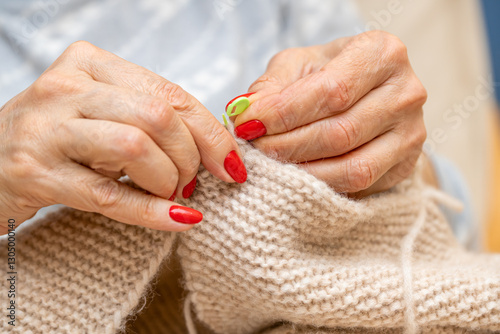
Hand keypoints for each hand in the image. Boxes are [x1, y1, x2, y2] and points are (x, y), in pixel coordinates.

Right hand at [0, 41, 244, 234]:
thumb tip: (217, 150)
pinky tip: (177, 220)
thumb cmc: (60, 139)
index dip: (210, 132)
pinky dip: (152, 211)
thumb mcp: (105, 114)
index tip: (232, 164)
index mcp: (91, 63)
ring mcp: (46, 127)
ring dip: (168, 180)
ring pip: (135, 147)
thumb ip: (151, 119)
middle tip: (192, 182)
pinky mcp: (35, 171)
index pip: (169, 93)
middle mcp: (66, 87)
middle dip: (190, 157)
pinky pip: (110, 195)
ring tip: (170, 194)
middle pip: (157, 117)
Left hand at [233, 31, 426, 197]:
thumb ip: (270, 87)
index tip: (246, 125)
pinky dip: (320, 188)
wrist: (364, 97)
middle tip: (252, 150)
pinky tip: (294, 179)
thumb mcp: (297, 66)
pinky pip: (359, 188)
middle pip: (340, 133)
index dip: (283, 113)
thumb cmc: (327, 75)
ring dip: (301, 172)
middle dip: (286, 146)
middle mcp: (406, 93)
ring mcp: (411, 133)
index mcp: (382, 53)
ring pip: (351, 168)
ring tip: (268, 166)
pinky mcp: (405, 166)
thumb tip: (243, 115)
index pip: (331, 91)